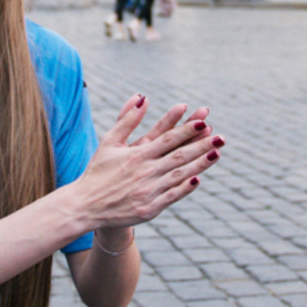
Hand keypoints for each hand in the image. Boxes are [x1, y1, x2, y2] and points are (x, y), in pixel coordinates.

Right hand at [77, 97, 222, 230]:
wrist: (85, 206)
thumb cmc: (98, 171)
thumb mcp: (110, 142)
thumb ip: (127, 119)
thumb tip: (142, 97)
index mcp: (137, 155)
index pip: (167, 139)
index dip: (187, 130)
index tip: (203, 121)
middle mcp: (145, 171)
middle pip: (179, 156)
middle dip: (202, 145)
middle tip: (221, 137)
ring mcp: (148, 191)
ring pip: (180, 175)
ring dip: (200, 164)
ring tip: (217, 154)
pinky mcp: (149, 208)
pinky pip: (172, 196)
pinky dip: (186, 187)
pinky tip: (199, 179)